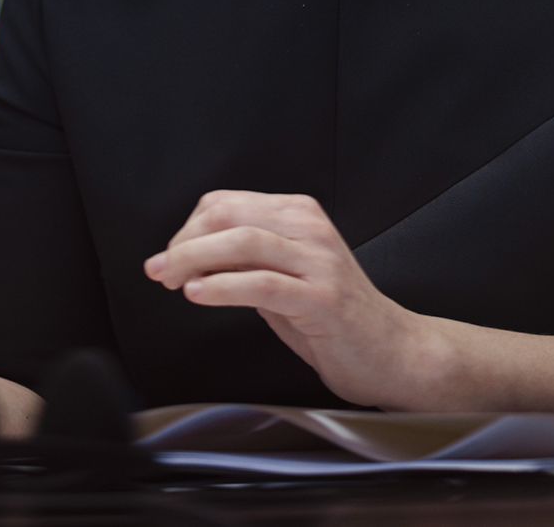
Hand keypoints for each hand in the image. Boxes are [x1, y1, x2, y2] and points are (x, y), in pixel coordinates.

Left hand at [143, 190, 437, 409]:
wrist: (392, 352)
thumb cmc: (334, 317)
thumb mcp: (282, 276)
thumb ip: (243, 259)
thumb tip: (190, 254)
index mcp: (298, 214)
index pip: (226, 202)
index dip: (187, 228)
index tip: (169, 256)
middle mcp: (309, 229)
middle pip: (228, 215)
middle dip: (184, 242)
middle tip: (162, 270)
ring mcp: (319, 261)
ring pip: (242, 242)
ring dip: (194, 260)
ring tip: (172, 280)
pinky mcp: (323, 297)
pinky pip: (262, 283)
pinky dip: (222, 286)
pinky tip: (198, 294)